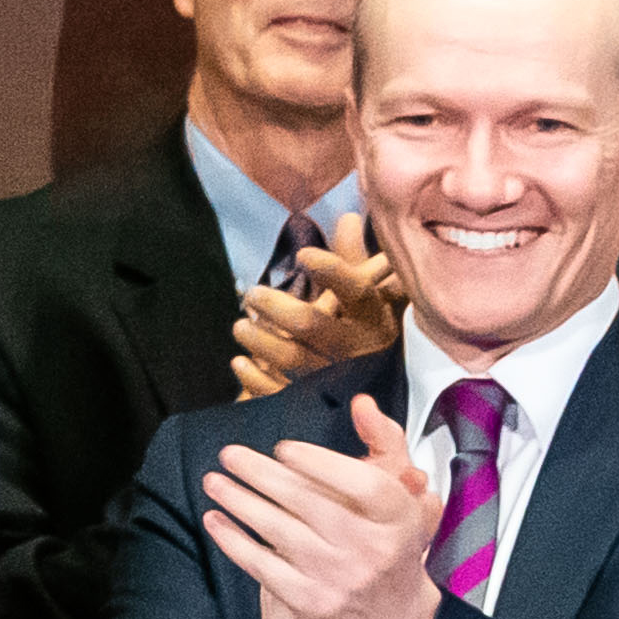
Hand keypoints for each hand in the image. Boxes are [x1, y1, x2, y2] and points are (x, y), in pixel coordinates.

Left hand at [203, 397, 456, 618]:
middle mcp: (371, 548)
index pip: (361, 483)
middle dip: (261, 474)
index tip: (284, 448)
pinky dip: (235, 541)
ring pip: (278, 530)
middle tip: (230, 454)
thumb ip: (385, 444)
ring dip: (239, 501)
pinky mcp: (310, 602)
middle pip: (308, 502)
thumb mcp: (403, 497)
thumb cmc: (391, 546)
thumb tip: (361, 404)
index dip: (319, 463)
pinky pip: (262, 565)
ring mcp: (338, 577)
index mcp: (398, 517)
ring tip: (213, 480)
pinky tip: (216, 520)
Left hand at [234, 226, 408, 397]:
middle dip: (275, 308)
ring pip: (291, 359)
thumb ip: (355, 258)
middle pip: (311, 325)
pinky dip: (256, 379)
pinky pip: (282, 393)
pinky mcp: (317, 402)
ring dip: (260, 342)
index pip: (356, 291)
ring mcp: (336, 378)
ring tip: (240, 326)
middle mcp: (356, 348)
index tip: (305, 254)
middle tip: (252, 294)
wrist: (378, 386)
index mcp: (372, 317)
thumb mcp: (369, 295)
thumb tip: (346, 217)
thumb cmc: (367, 329)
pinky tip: (239, 362)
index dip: (332, 272)